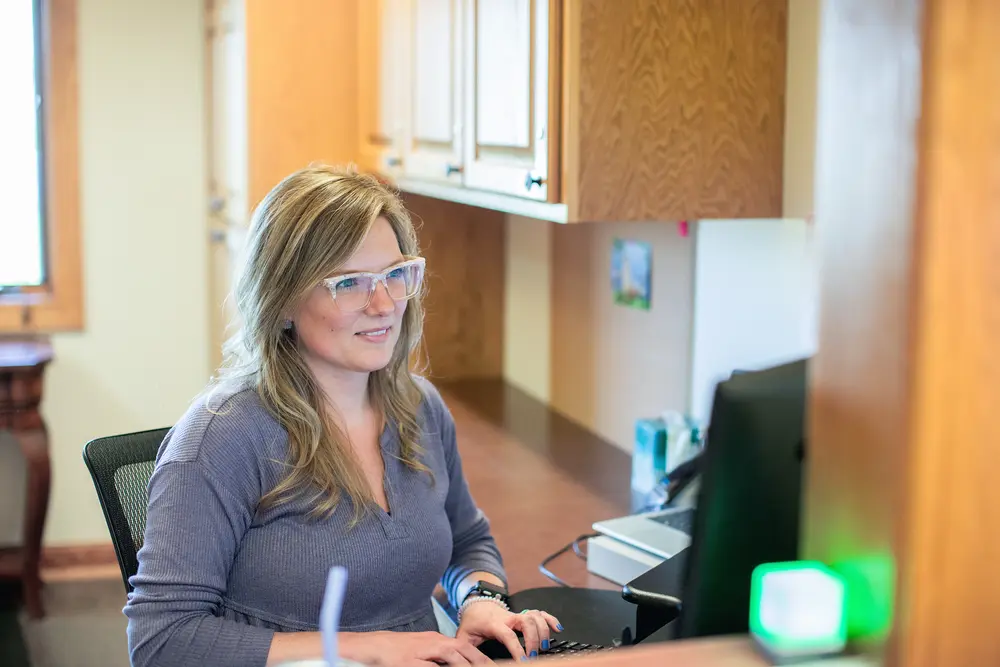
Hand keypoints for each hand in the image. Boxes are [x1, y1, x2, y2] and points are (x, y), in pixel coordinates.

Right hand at [341, 630, 491, 665]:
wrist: (371, 646)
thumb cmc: (396, 651)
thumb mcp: (421, 653)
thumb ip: (438, 659)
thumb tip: (457, 662)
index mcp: (436, 641)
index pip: (464, 648)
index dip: (480, 658)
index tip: (493, 666)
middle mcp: (432, 643)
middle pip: (463, 649)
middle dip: (480, 660)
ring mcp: (421, 652)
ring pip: (450, 656)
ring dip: (466, 663)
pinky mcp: (410, 662)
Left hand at [457, 601, 561, 660]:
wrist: (476, 605)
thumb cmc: (472, 622)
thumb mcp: (464, 636)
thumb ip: (464, 649)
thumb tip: (465, 660)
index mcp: (494, 624)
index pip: (508, 635)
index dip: (517, 649)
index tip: (524, 661)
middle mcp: (508, 617)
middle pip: (527, 622)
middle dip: (534, 639)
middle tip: (534, 655)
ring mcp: (517, 615)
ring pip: (535, 616)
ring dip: (543, 631)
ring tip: (544, 647)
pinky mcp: (524, 614)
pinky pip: (540, 613)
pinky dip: (550, 619)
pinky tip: (557, 629)